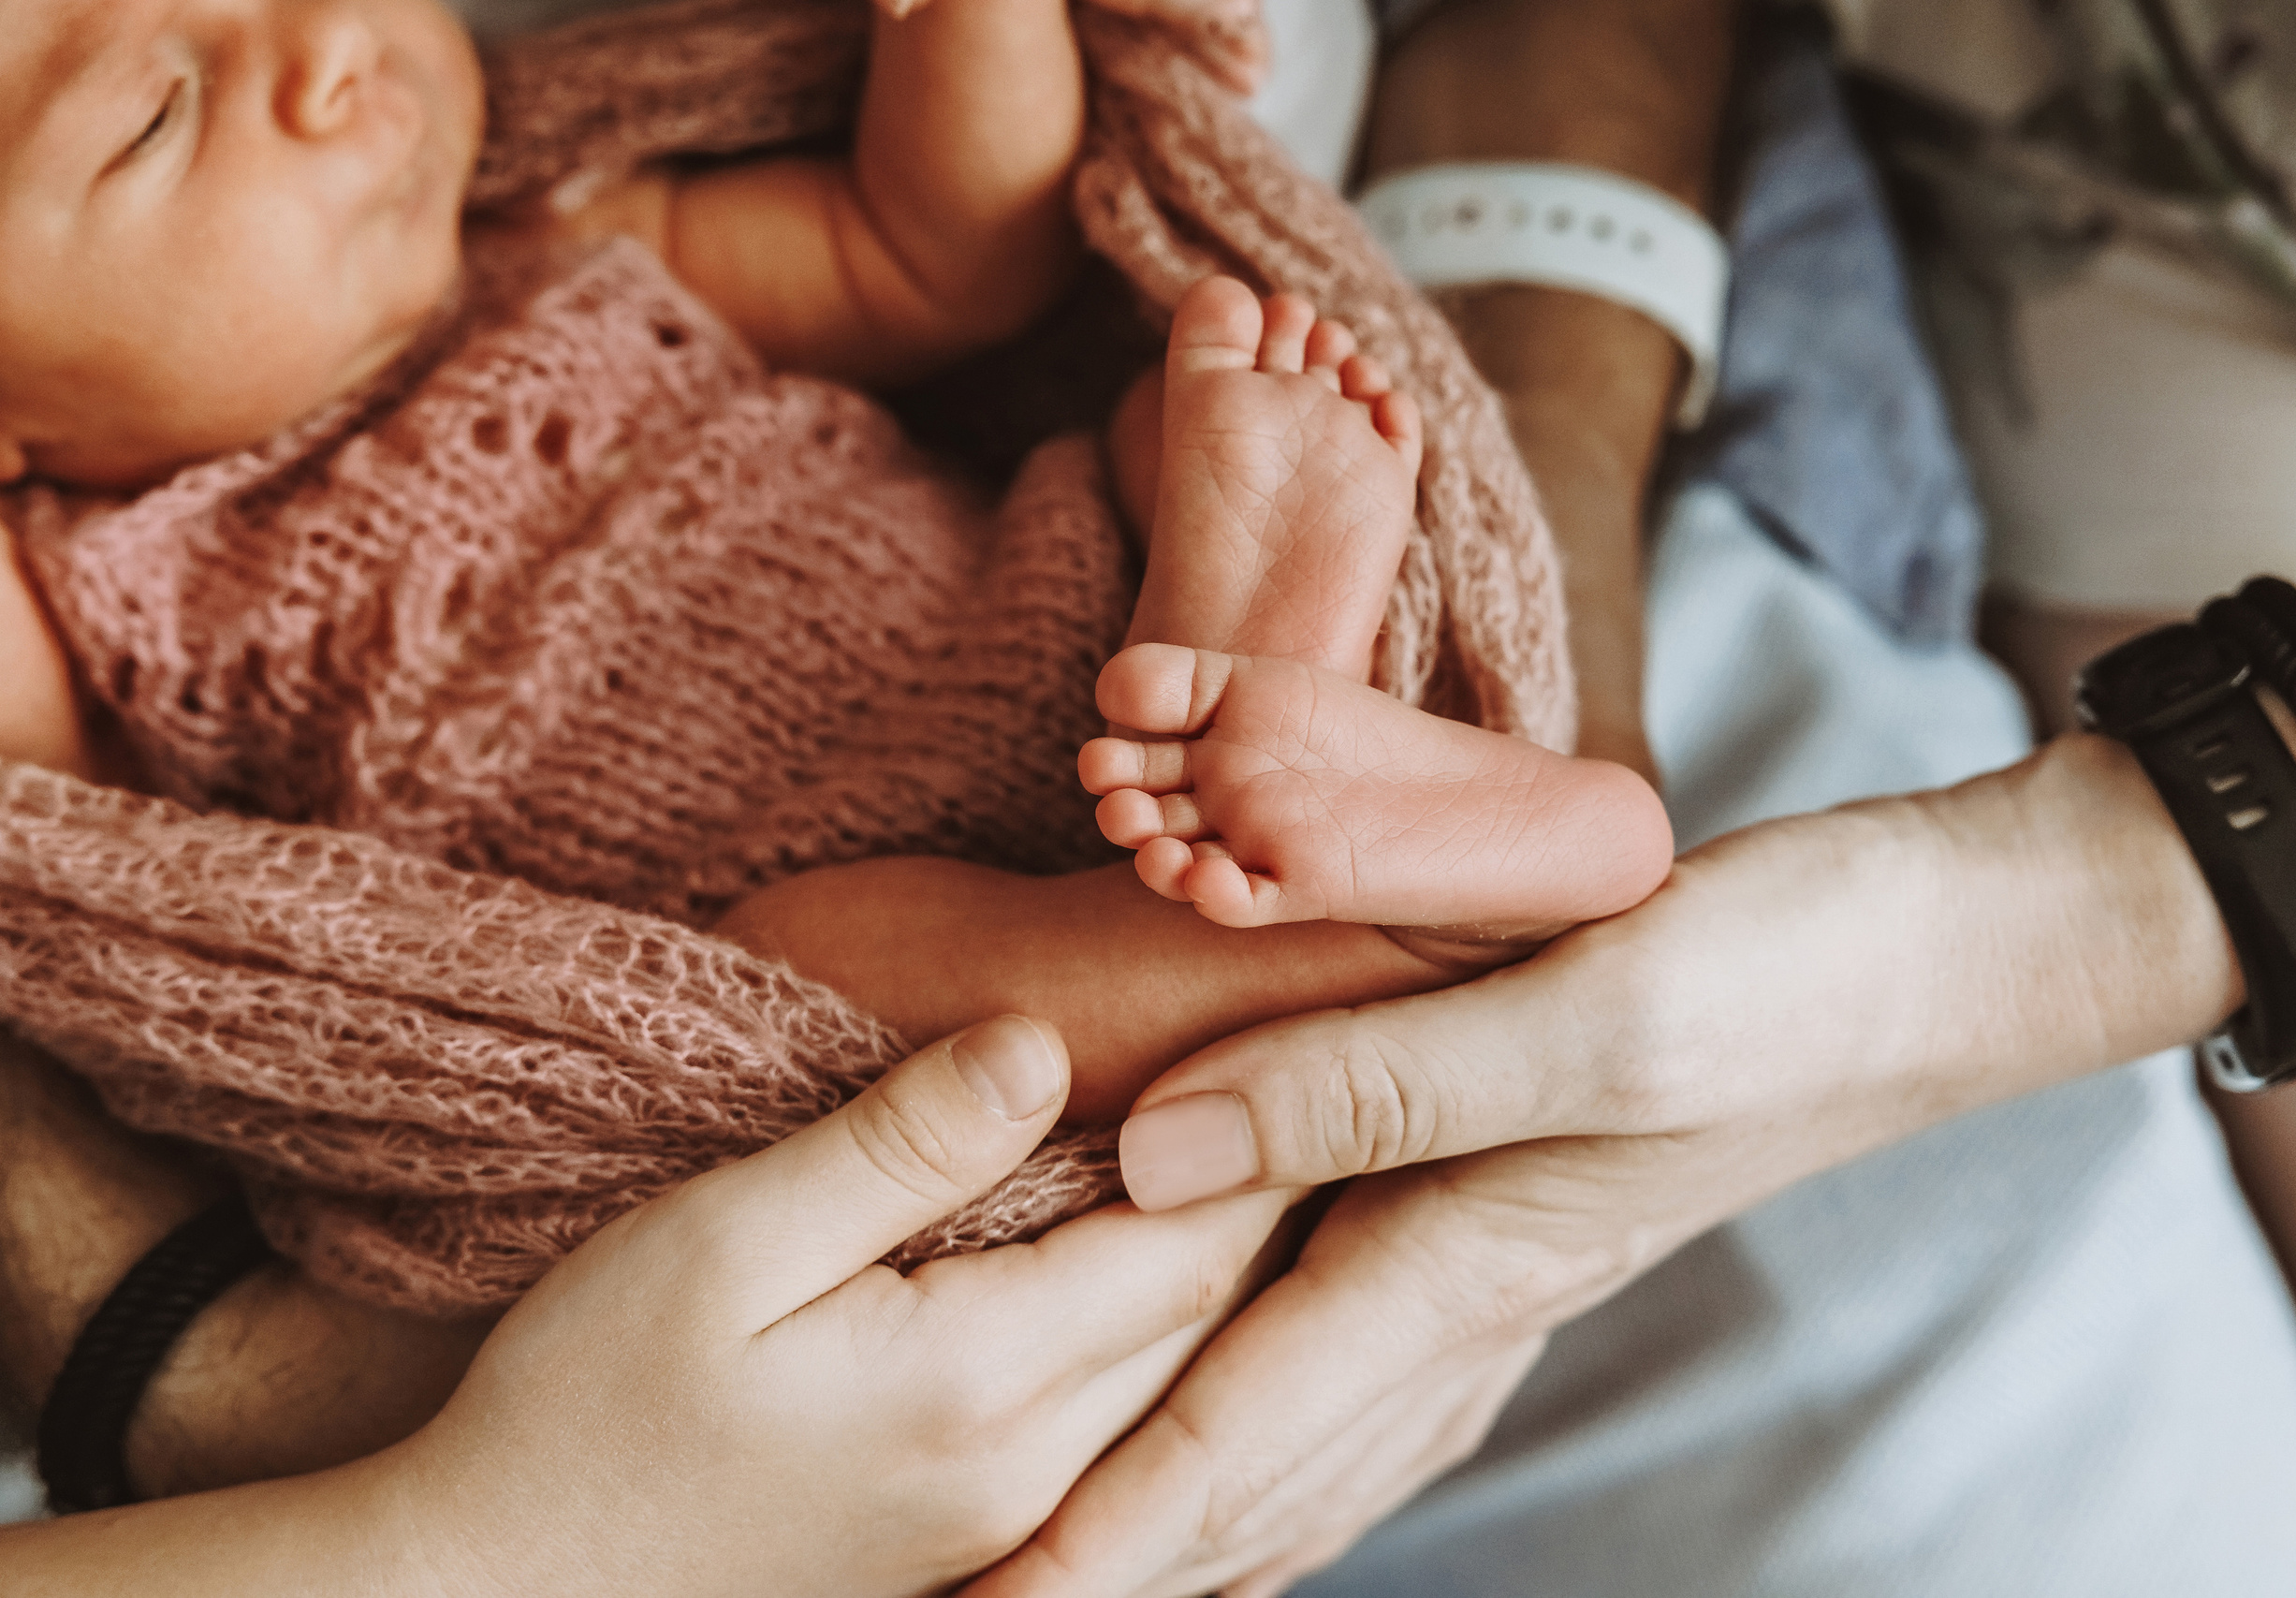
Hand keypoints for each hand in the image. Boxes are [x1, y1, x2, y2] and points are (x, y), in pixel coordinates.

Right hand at [5, 1017, 1297, 1595]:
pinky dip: (1165, 1349)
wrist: (495, 1593)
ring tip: (1268, 1154)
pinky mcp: (971, 1551)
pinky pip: (1122, 1436)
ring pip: (1176, 1379)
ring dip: (1223, 1270)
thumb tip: (1042, 1045)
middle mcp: (1030, 1474)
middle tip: (1317, 1069)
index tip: (1312, 1028)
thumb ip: (897, 1147)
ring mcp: (1008, 1528)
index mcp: (982, 1381)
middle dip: (1269, 1194)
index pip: (1190, 1237)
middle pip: (1208, 1315)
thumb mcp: (721, 1245)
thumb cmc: (582, 1408)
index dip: (1260, 1130)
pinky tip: (1162, 1284)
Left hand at [969, 737, 2241, 1594]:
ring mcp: (1509, 1263)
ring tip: (1101, 1561)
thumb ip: (1375, 1088)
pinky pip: (1382, 1362)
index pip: (1244, 1426)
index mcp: (1470, 1259)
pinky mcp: (1530, 1209)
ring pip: (1327, 1437)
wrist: (1947, 955)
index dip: (1106, 1528)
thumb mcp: (1592, 1014)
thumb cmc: (1790, 977)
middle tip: (996, 1597)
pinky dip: (1299, 1426)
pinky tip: (1273, 1427)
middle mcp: (1477, 1292)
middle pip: (1272, 1469)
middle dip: (1134, 1554)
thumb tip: (1162, 1155)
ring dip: (1209, 1510)